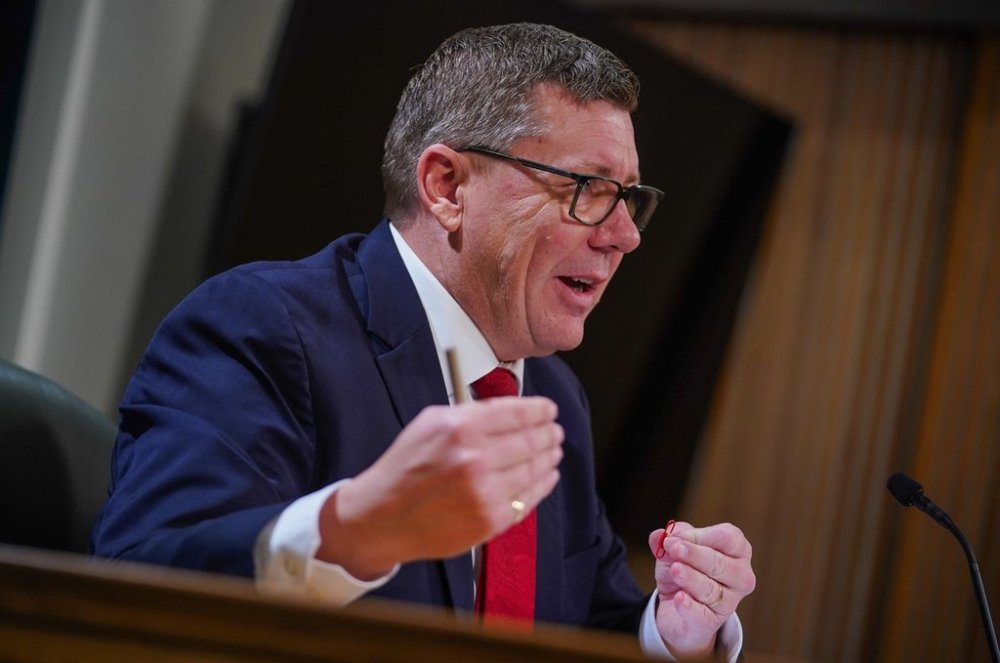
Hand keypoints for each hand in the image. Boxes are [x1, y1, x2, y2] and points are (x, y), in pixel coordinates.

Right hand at [316, 397, 563, 578]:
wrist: (383, 516)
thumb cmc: (406, 467)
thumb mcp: (430, 423)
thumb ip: (471, 413)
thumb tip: (511, 410)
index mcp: (460, 427)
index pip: (518, 413)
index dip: (540, 410)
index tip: (549, 410)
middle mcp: (475, 458)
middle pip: (531, 440)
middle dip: (548, 433)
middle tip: (555, 431)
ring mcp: (485, 492)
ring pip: (534, 469)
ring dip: (549, 457)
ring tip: (554, 451)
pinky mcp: (490, 520)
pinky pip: (528, 498)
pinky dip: (543, 484)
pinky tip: (547, 475)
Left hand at [647, 522, 754, 659]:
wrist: (676, 608)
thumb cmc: (684, 570)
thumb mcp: (675, 550)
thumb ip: (669, 539)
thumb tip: (658, 536)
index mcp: (738, 551)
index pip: (728, 538)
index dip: (702, 535)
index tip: (677, 538)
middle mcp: (740, 576)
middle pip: (720, 563)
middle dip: (695, 555)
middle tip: (674, 548)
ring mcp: (729, 602)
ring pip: (710, 589)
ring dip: (691, 578)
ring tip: (674, 570)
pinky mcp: (711, 623)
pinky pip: (701, 614)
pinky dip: (689, 606)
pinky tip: (679, 598)